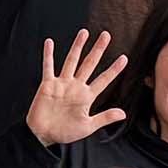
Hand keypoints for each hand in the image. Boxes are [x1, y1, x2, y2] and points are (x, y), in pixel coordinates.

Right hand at [27, 30, 127, 146]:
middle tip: (106, 35)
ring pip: (72, 60)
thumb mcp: (88, 126)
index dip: (114, 69)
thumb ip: (104, 118)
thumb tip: (123, 114)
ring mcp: (62, 83)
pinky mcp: (48, 84)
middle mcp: (76, 86)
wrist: (43, 135)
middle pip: (90, 64)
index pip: (103, 79)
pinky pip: (48, 67)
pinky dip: (48, 55)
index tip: (124, 58)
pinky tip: (50, 42)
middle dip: (98, 50)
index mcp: (87, 96)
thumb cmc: (64, 132)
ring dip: (77, 46)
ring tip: (84, 32)